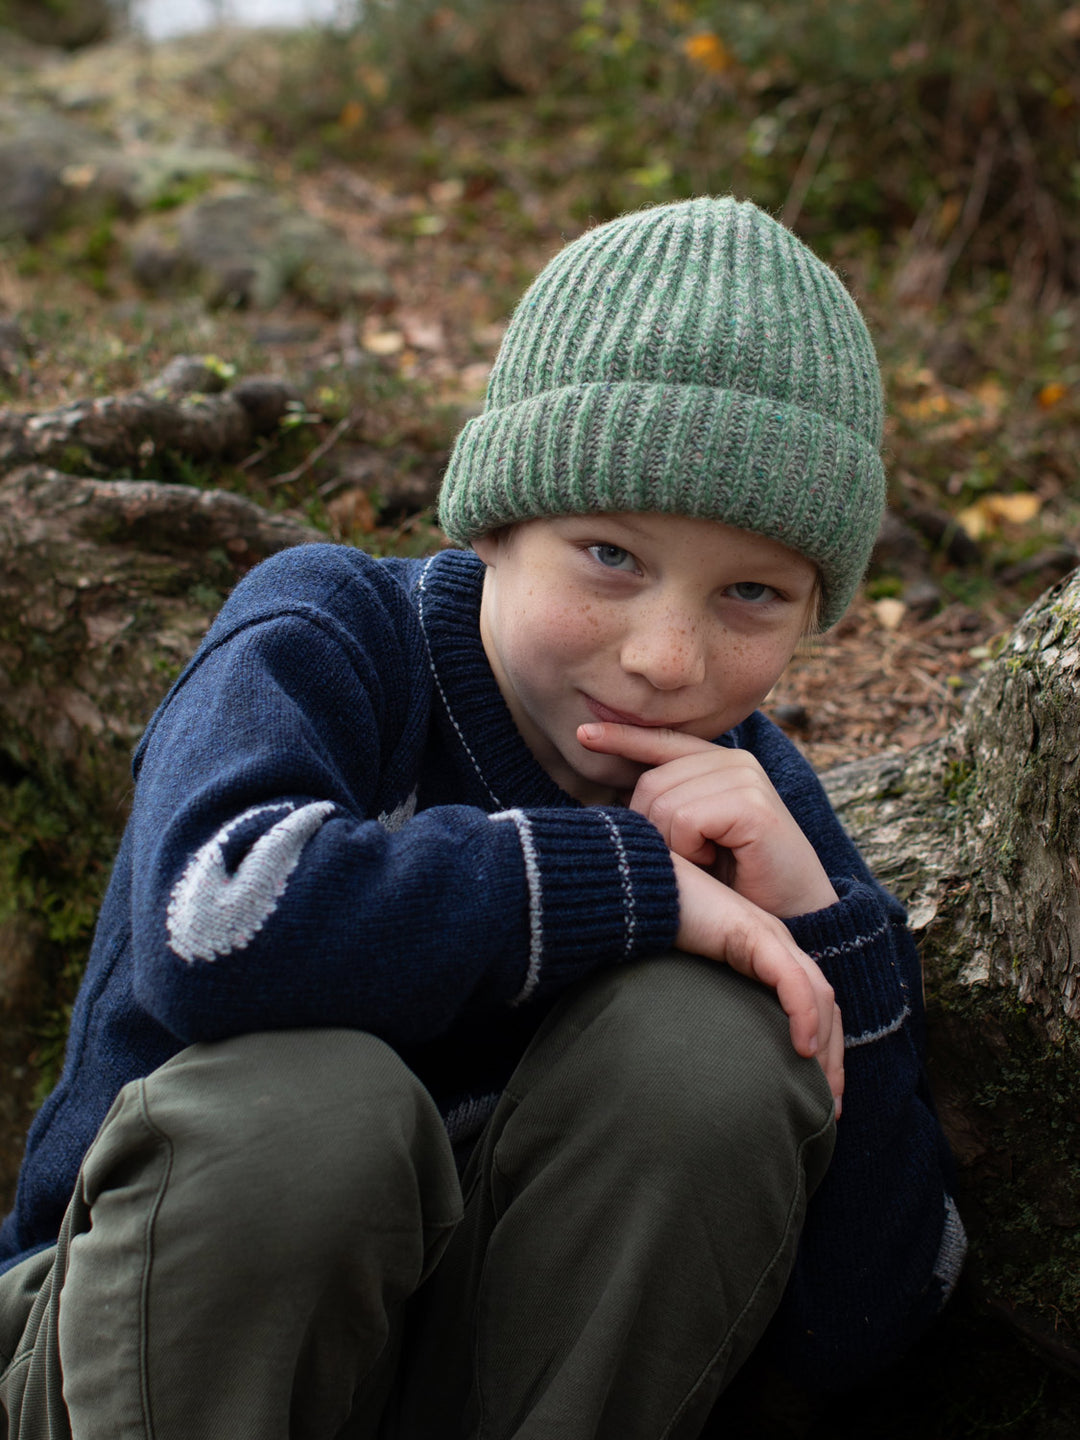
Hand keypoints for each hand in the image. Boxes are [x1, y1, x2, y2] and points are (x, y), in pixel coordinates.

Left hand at [579, 723, 837, 918]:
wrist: (796, 917)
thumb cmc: (739, 882)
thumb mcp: (696, 836)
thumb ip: (668, 805)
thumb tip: (614, 791)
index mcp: (720, 763)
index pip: (661, 742)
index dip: (621, 738)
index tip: (583, 734)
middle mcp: (734, 761)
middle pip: (650, 783)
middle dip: (652, 829)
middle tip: (688, 858)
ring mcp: (746, 778)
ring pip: (663, 804)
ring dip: (673, 846)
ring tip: (707, 860)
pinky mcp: (752, 804)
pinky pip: (685, 820)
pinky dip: (690, 849)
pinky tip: (716, 860)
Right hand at [672, 854, 843, 1110]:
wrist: (634, 891)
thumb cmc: (653, 935)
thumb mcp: (689, 982)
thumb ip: (706, 1009)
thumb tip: (702, 1061)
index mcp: (764, 955)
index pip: (810, 1004)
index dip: (822, 1050)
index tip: (818, 1096)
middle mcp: (775, 945)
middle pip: (824, 1005)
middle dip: (833, 1058)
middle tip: (831, 1109)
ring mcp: (768, 937)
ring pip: (817, 996)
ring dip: (827, 1046)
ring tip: (824, 1091)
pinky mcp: (753, 934)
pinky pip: (791, 980)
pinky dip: (803, 1014)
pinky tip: (803, 1048)